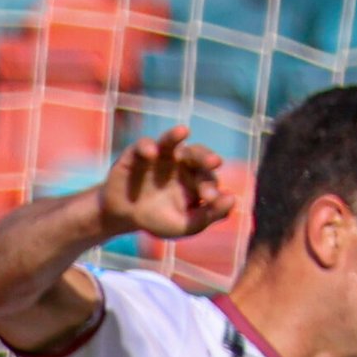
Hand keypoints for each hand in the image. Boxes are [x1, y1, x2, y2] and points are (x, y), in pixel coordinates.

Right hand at [98, 128, 233, 242]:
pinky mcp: (138, 153)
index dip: (211, 187)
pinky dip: (147, 147)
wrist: (123, 216)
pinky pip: (143, 145)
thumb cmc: (157, 219)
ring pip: (172, 141)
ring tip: (183, 131)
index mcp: (195, 179)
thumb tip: (232, 200)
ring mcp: (160, 155)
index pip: (208, 179)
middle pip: (197, 154)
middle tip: (215, 162)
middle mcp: (181, 163)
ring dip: (176, 136)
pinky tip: (151, 154)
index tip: (210, 199)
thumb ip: (208, 216)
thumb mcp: (183, 225)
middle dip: (205, 157)